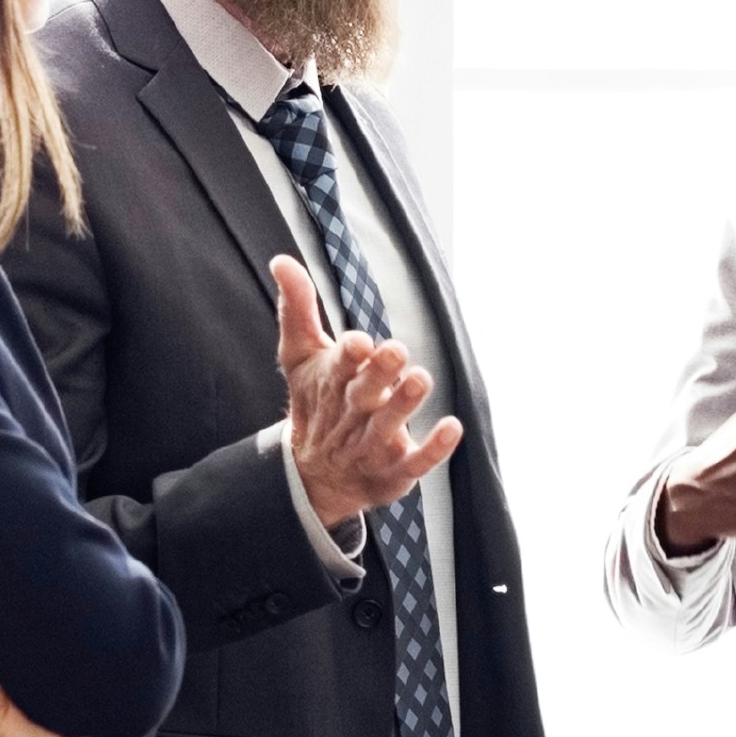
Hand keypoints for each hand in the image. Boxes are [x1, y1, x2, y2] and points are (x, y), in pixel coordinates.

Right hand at [270, 260, 463, 528]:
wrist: (315, 476)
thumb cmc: (317, 403)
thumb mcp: (301, 356)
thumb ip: (297, 309)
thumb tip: (281, 260)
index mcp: (332, 384)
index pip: (338, 367)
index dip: (349, 356)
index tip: (359, 342)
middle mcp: (352, 414)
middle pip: (363, 394)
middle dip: (379, 374)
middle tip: (397, 350)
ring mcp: (372, 446)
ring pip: (387, 426)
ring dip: (403, 404)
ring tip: (420, 379)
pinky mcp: (394, 471)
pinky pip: (415, 463)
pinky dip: (434, 449)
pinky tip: (454, 428)